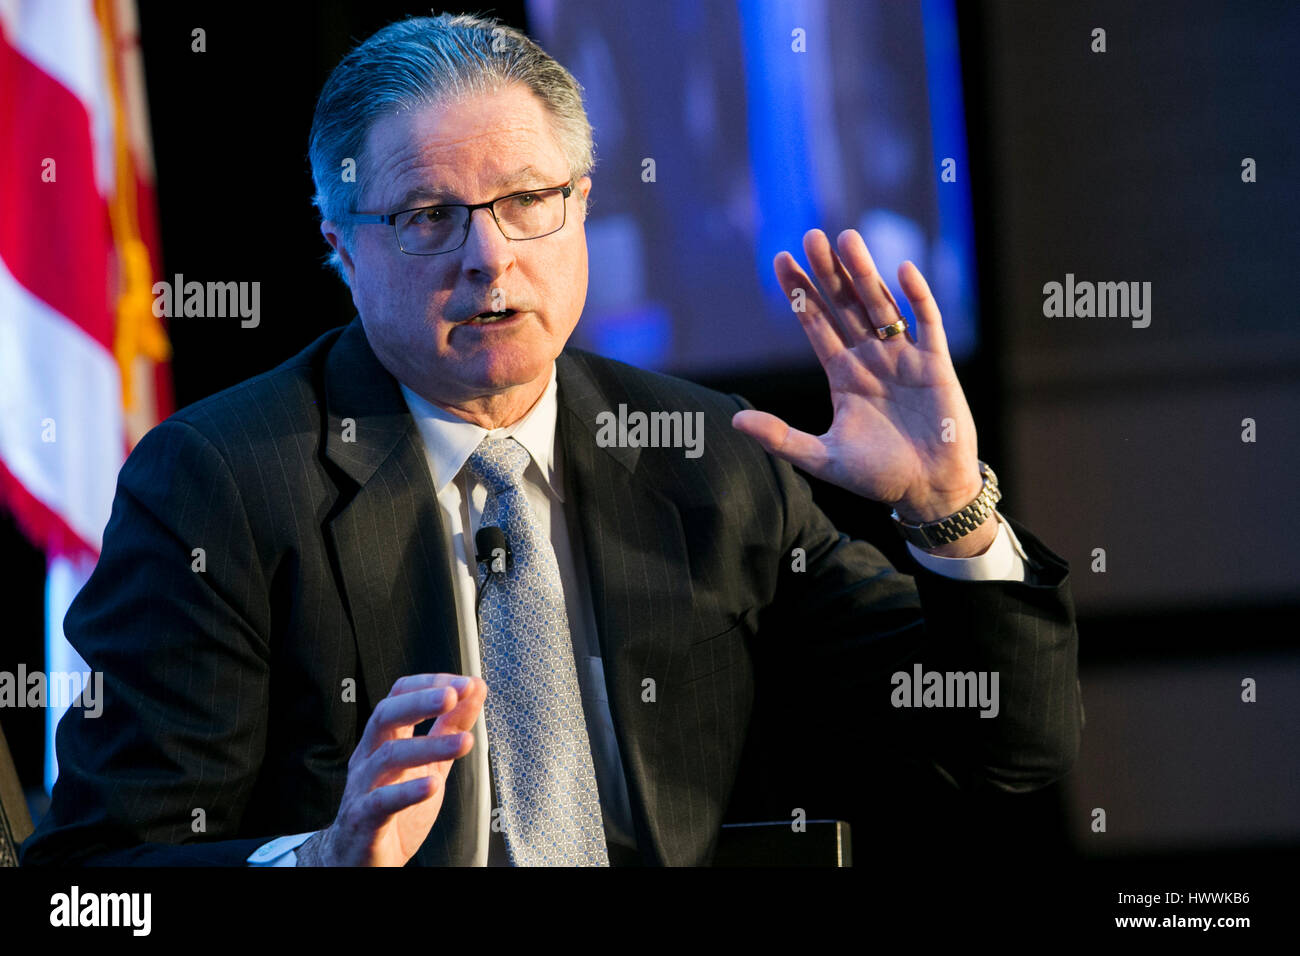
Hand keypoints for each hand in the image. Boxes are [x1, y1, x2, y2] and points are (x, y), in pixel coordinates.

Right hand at [299, 673, 485, 865]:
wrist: (361, 861)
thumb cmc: (393, 810)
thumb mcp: (430, 764)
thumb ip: (450, 728)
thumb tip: (474, 690)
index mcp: (384, 739)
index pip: (398, 696)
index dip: (430, 685)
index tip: (465, 684)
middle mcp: (369, 757)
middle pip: (385, 716)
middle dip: (420, 701)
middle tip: (453, 695)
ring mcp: (363, 787)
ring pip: (388, 756)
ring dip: (429, 746)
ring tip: (464, 742)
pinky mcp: (363, 819)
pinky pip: (381, 801)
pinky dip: (407, 791)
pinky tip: (433, 784)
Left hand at [732, 229, 985, 525]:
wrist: (929, 491)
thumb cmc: (878, 476)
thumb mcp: (821, 458)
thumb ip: (780, 438)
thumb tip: (735, 421)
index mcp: (843, 375)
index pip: (816, 324)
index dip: (799, 293)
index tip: (780, 260)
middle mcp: (871, 358)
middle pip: (845, 305)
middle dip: (827, 272)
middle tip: (810, 235)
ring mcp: (903, 358)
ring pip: (880, 306)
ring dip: (865, 273)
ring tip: (847, 238)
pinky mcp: (936, 364)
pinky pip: (927, 323)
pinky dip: (917, 298)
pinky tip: (902, 270)